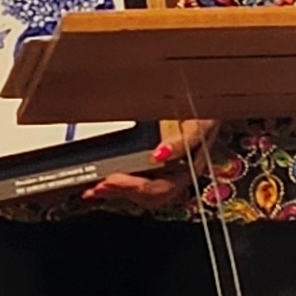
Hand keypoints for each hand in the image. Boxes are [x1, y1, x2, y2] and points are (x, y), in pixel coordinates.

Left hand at [83, 118, 220, 207]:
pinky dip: (115, 185)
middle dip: (122, 192)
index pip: (160, 188)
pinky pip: (133, 182)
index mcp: (187, 170)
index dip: (135, 187)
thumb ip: (183, 141)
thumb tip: (160, 154)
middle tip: (98, 187)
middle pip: (148, 196)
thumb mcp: (198, 123)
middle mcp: (175, 176)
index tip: (113, 180)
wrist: (200, 99)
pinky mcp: (151, 167)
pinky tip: (98, 185)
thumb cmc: (202, 113)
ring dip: (116, 193)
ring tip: (93, 190)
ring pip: (139, 193)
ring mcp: (163, 173)